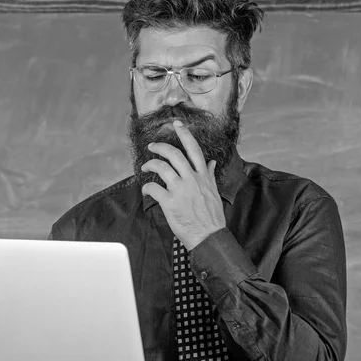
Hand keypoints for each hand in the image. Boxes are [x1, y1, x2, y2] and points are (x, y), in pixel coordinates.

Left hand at [141, 120, 225, 249]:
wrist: (209, 236)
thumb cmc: (211, 217)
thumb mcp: (214, 192)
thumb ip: (209, 175)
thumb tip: (210, 163)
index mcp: (203, 176)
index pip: (194, 149)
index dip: (184, 134)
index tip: (177, 124)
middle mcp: (191, 179)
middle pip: (173, 154)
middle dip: (159, 147)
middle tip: (152, 146)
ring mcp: (180, 190)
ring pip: (161, 167)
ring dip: (150, 164)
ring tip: (146, 166)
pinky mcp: (170, 202)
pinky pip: (153, 188)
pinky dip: (146, 187)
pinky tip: (146, 190)